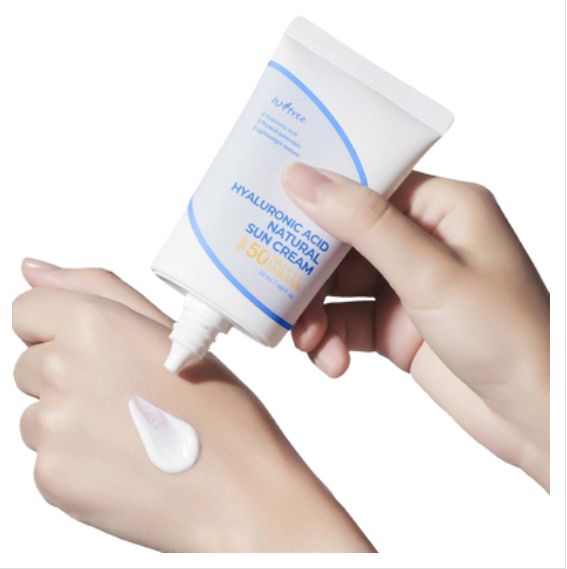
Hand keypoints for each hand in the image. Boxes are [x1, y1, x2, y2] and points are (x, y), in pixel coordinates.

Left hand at [12, 260, 375, 552]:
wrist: (237, 490)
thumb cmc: (218, 411)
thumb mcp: (171, 333)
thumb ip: (96, 289)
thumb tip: (32, 269)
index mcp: (94, 324)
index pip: (28, 311)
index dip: (60, 328)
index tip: (96, 350)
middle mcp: (63, 370)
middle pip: (32, 362)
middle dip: (69, 374)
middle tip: (131, 396)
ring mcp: (52, 427)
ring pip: (37, 412)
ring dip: (72, 419)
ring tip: (133, 431)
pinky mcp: (51, 476)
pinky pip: (46, 456)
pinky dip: (77, 459)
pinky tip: (124, 462)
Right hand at [282, 164, 549, 490]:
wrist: (535, 416)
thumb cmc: (509, 335)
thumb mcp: (429, 272)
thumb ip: (363, 224)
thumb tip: (304, 179)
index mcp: (442, 208)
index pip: (366, 185)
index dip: (319, 195)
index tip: (274, 205)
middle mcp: (421, 242)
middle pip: (343, 240)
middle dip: (309, 270)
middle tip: (276, 285)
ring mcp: (406, 286)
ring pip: (337, 286)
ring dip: (314, 313)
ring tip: (307, 339)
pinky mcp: (395, 326)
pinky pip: (345, 323)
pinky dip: (330, 341)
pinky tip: (332, 360)